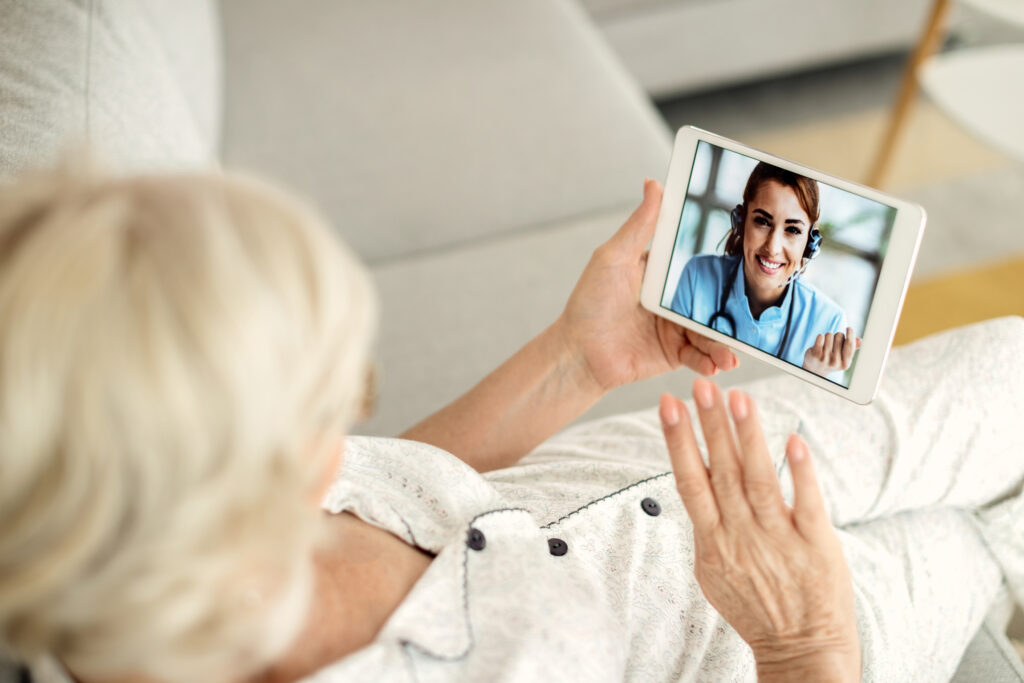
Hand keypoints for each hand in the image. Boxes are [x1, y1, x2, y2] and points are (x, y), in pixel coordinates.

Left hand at [558, 179, 738, 391]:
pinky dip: (711, 361)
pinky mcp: (672, 354)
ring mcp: (674, 328)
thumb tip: (654, 183)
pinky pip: (698, 356)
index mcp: (661, 274)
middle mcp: (671, 300)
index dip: (720, 265)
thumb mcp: (613, 258)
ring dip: (724, 342)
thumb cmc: (589, 302)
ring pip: (709, 331)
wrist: (577, 353)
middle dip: (730, 309)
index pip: (697, 264)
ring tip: (731, 353)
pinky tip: (719, 365)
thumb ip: (640, 225)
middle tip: (747, 313)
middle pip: (710, 301)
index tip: (744, 261)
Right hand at [660, 379, 859, 680]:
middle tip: (702, 386)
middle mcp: (741, 535)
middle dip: (709, 424)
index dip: (678, 440)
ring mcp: (778, 539)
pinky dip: (799, 471)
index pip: (689, 480)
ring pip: (758, 478)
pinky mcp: (816, 544)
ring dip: (747, 435)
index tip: (670, 405)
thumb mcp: (714, 572)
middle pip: (721, 470)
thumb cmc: (756, 610)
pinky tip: (793, 441)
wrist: (801, 650)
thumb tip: (696, 486)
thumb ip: (708, 527)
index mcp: (713, 541)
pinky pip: (806, 502)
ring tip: (739, 399)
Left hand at [802, 328, 860, 375]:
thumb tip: (860, 340)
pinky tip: (819, 344)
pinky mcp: (815, 354)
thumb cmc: (832, 359)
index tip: (849, 328)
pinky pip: (820, 336)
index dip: (850, 334)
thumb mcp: (843, 356)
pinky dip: (820, 337)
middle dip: (837, 336)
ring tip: (826, 345)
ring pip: (829, 335)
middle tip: (833, 343)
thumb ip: (852, 348)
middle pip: (840, 336)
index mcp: (845, 364)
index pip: (850, 344)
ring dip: (828, 336)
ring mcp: (824, 359)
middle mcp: (835, 363)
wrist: (815, 369)